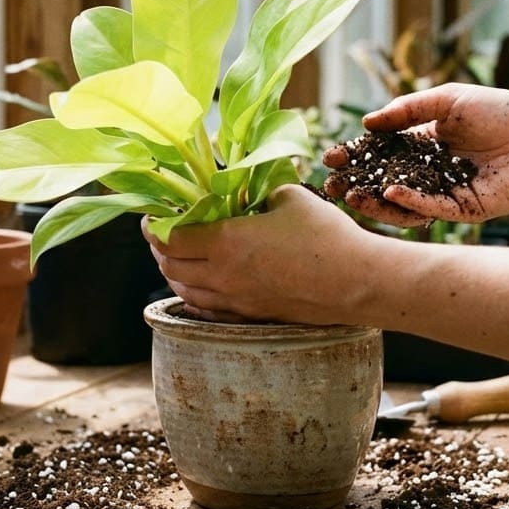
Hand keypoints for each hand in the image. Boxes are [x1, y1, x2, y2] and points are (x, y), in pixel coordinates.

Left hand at [143, 185, 371, 323]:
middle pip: (170, 266)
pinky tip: (199, 285)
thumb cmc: (326, 235)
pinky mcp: (251, 316)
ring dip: (174, 272)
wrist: (357, 282)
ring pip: (185, 290)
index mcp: (225, 242)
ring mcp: (235, 301)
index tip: (152, 215)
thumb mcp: (289, 196)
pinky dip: (194, 295)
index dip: (153, 226)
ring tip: (176, 256)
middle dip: (159, 248)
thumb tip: (246, 191)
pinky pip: (207, 309)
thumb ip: (258, 192)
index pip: (169, 238)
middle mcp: (222, 276)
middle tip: (162, 233)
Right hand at [324, 83, 508, 225]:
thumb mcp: (448, 100)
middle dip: (356, 184)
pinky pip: (430, 208)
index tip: (330, 158)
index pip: (381, 153)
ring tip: (352, 195)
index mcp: (425, 144)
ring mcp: (445, 192)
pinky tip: (390, 192)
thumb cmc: (502, 111)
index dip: (356, 156)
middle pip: (384, 181)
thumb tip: (367, 123)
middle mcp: (431, 171)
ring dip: (374, 201)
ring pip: (402, 203)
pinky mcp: (463, 208)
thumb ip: (407, 110)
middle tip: (331, 185)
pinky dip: (408, 202)